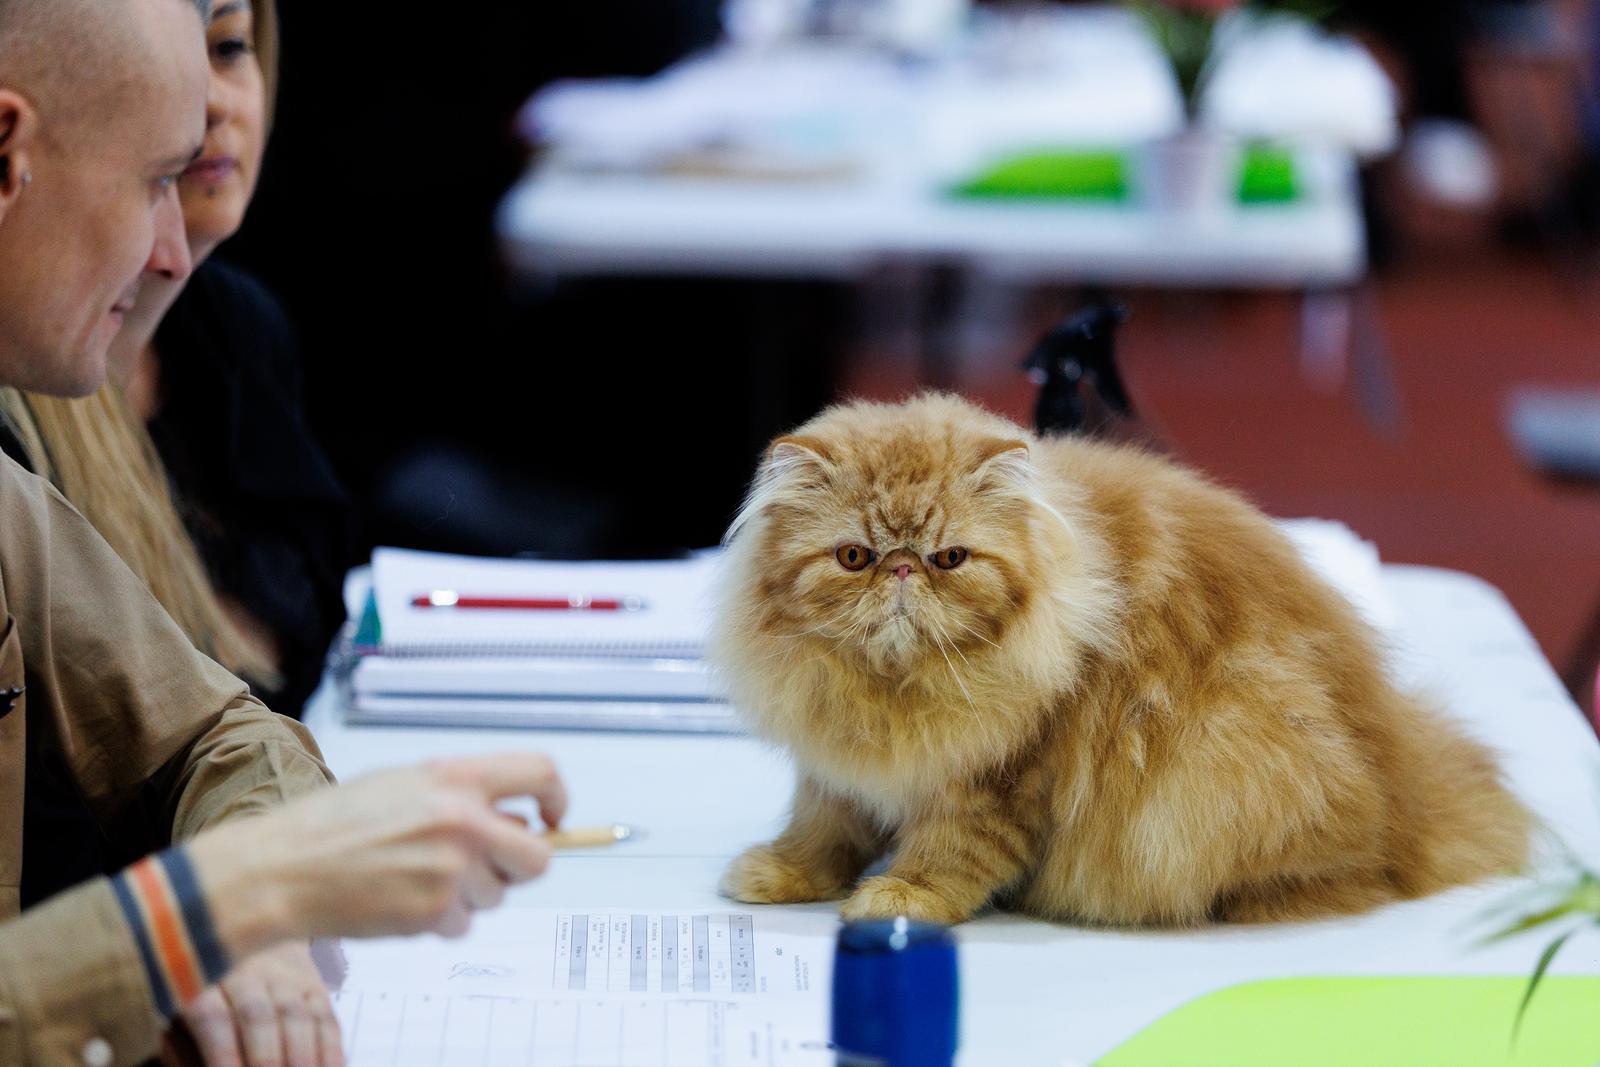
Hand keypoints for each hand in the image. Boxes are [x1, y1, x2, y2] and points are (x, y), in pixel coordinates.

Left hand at [164, 943, 341, 1066]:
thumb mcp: (175, 1018)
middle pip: (258, 1014)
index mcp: (202, 982)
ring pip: (296, 1015)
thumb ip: (180, 1049)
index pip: (212, 1017)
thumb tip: (193, 1065)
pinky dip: (331, 1049)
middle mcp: (245, 974)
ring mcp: (284, 978)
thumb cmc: (201, 1002)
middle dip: (265, 1056)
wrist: (246, 941)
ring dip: (302, 1056)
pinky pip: (326, 1017)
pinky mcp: (314, 986)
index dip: (222, 1052)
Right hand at [190, 752, 566, 959]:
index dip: (557, 797)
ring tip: (415, 877)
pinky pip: (463, 923)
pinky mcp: (435, 910)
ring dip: (468, 894)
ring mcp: (451, 868)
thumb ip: (461, 795)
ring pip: (496, 895)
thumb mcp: (403, 784)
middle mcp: (462, 819)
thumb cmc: (336, 824)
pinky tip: (402, 900)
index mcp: (456, 777)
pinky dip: (440, 920)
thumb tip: (516, 818)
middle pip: (537, 856)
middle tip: (488, 867)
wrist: (283, 868)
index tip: (552, 817)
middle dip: (519, 867)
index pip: (539, 772)